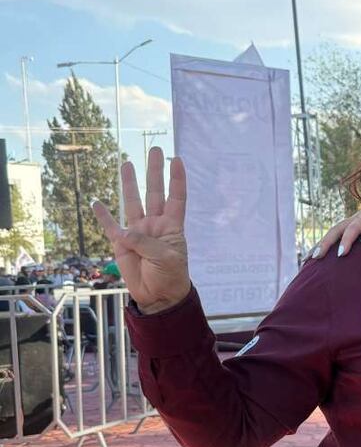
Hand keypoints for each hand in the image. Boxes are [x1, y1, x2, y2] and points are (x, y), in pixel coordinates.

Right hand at [91, 147, 191, 313]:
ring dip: (130, 183)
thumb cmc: (170, 276)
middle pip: (155, 192)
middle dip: (154, 171)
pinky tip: (97, 201)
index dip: (177, 179)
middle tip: (155, 149)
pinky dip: (103, 215)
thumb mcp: (165, 259)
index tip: (177, 159)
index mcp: (172, 226)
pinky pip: (111, 226)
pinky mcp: (122, 244)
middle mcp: (155, 224)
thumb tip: (125, 232)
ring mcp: (138, 232)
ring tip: (127, 163)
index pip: (177, 197)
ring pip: (133, 202)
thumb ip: (146, 243)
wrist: (158, 296)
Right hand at [310, 201, 360, 258]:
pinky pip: (337, 234)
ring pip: (333, 232)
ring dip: (321, 244)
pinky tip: (318, 254)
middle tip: (316, 258)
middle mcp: (356, 217)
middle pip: (336, 229)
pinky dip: (326, 244)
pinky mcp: (353, 226)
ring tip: (308, 259)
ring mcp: (353, 221)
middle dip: (325, 243)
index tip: (341, 254)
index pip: (353, 228)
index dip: (346, 241)